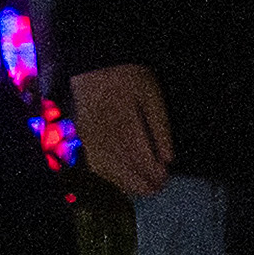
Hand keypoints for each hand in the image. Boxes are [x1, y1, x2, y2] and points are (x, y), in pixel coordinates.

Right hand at [66, 61, 173, 201]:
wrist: (95, 65)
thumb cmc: (129, 78)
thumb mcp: (152, 96)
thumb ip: (160, 128)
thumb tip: (168, 159)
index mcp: (124, 122)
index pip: (140, 156)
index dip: (153, 172)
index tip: (165, 178)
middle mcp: (105, 133)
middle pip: (124, 167)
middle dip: (142, 182)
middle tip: (157, 188)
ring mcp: (91, 138)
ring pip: (108, 170)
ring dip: (126, 183)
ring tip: (143, 190)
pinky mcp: (84, 138)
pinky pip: (94, 165)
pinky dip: (108, 177)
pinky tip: (120, 182)